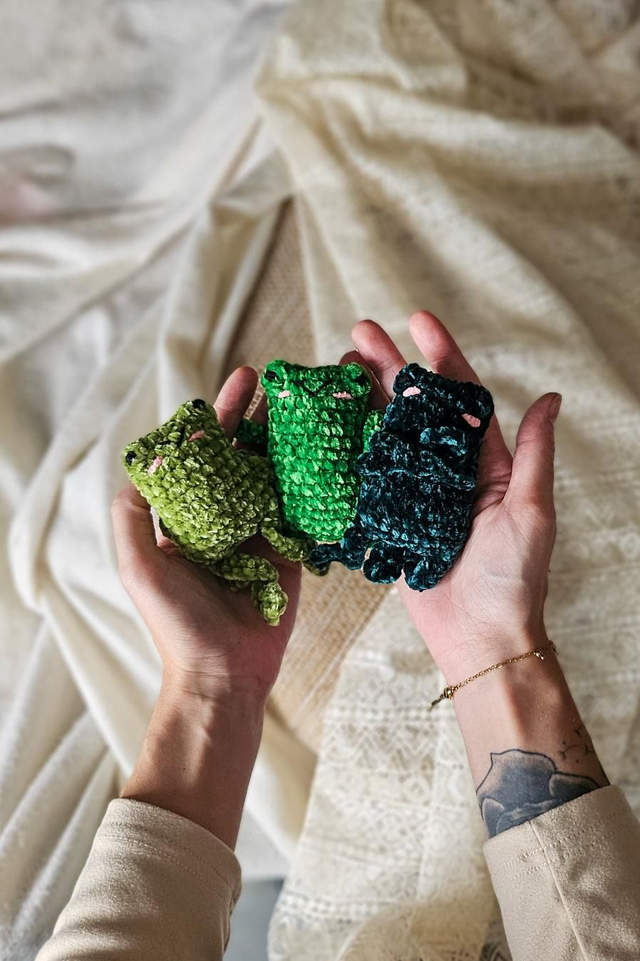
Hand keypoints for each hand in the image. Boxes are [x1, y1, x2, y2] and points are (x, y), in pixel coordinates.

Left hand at [111, 367, 299, 701]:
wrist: (223, 674)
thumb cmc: (176, 622)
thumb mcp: (139, 565)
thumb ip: (132, 514)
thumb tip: (145, 460)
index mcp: (189, 518)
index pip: (204, 456)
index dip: (218, 418)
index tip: (237, 382)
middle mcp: (225, 520)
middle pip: (243, 456)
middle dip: (256, 417)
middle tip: (272, 379)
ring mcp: (261, 535)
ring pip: (276, 476)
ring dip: (288, 440)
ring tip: (304, 404)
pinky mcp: (291, 554)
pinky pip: (303, 512)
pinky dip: (314, 482)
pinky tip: (327, 451)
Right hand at [347, 311, 561, 683]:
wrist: (479, 639)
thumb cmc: (514, 578)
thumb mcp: (530, 511)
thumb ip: (532, 454)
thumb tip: (551, 397)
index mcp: (484, 464)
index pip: (460, 398)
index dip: (441, 356)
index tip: (418, 319)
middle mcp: (446, 473)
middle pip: (413, 409)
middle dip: (388, 368)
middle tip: (357, 333)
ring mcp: (414, 496)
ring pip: (384, 438)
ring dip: (362, 402)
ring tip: (335, 370)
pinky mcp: (389, 523)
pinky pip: (366, 481)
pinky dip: (346, 453)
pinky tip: (325, 427)